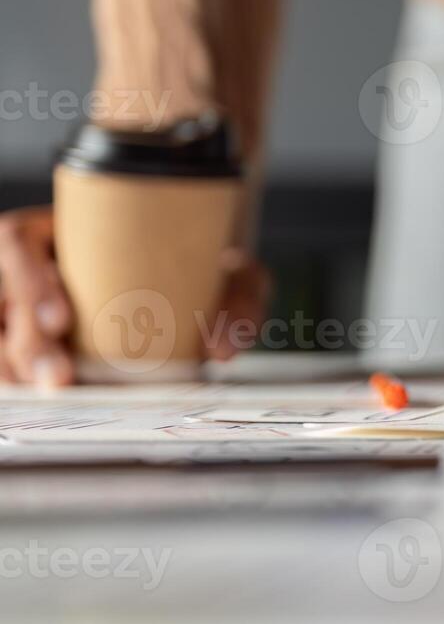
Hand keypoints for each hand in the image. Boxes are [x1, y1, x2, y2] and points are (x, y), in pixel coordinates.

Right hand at [0, 206, 269, 385]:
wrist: (205, 280)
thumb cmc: (206, 267)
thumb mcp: (234, 273)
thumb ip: (239, 301)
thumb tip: (220, 349)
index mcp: (66, 228)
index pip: (17, 240)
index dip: (26, 278)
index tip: (60, 320)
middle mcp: (36, 263)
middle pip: (2, 299)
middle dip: (23, 344)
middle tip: (59, 379)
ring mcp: (25, 302)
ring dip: (15, 367)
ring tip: (53, 393)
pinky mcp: (29, 336)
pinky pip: (7, 358)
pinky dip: (19, 378)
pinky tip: (42, 396)